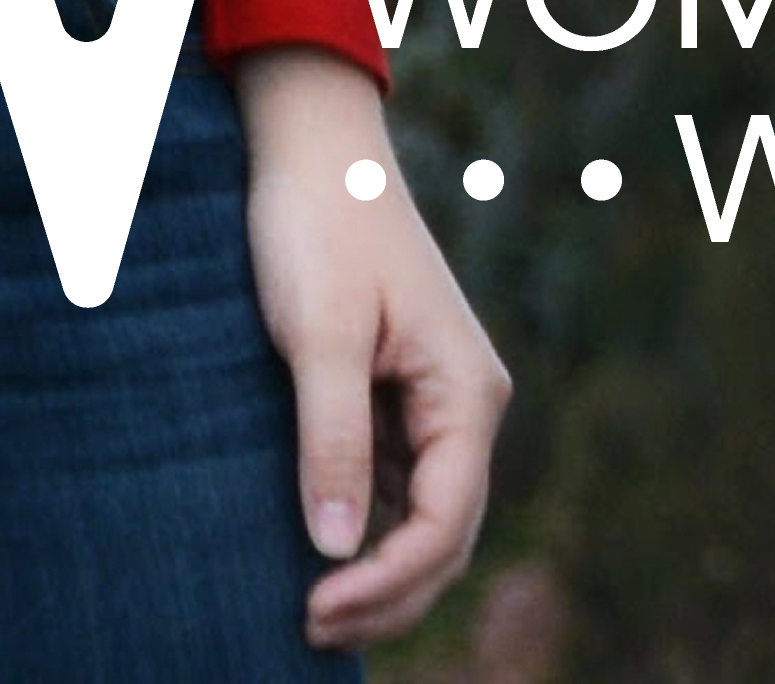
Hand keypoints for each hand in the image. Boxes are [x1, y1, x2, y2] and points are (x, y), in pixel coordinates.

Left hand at [231, 44, 506, 651]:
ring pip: (422, 515)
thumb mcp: (320, 332)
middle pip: (444, 533)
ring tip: (311, 613)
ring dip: (377, 570)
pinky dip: (366, 528)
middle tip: (308, 631)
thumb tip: (334, 548)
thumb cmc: (319, 223)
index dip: (387, 578)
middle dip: (386, 592)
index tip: (318, 607)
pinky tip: (319, 554)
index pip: (445, 519)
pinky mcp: (398, 392)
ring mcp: (434, 401)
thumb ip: (331, 438)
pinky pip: (395, 482)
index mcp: (467, 390)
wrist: (313, 144)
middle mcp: (465, 404)